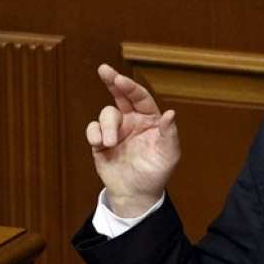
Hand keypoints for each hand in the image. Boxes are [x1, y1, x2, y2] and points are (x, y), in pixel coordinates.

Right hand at [85, 64, 180, 217]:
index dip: (131, 87)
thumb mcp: (169, 154)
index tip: (120, 78)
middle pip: (120, 95)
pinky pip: (93, 129)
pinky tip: (100, 143)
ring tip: (111, 142)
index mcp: (150, 120)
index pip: (141, 98)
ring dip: (107, 125)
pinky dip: (94, 133)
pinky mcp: (101, 142)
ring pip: (107, 114)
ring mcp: (116, 130)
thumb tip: (170, 113)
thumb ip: (169, 133)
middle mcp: (132, 121)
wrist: (137, 193)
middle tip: (105, 70)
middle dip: (112, 81)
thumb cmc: (157, 172)